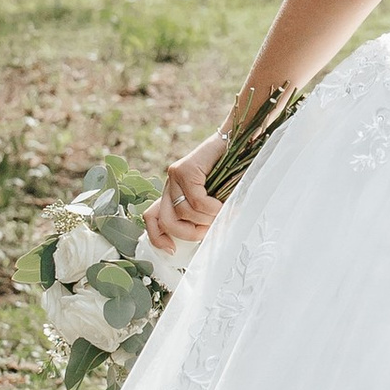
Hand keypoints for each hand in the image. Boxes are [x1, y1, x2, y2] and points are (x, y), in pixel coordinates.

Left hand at [153, 132, 228, 248]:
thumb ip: (202, 214)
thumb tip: (203, 238)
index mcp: (173, 192)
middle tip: (207, 233)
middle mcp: (169, 183)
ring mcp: (175, 175)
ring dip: (207, 220)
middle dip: (187, 234)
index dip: (157, 237)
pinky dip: (213, 209)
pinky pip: (197, 200)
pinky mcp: (186, 168)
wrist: (237, 139)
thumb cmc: (230, 172)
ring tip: (222, 214)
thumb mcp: (212, 198)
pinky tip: (224, 205)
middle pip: (166, 220)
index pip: (152, 218)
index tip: (171, 250)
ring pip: (184, 212)